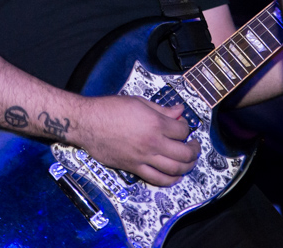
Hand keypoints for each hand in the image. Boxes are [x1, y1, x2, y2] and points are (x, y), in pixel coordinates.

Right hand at [74, 95, 200, 186]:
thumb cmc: (109, 109)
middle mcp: (152, 143)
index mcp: (155, 123)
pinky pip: (157, 179)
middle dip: (194, 150)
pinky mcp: (134, 168)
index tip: (184, 125)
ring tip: (189, 161)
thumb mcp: (139, 102)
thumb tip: (178, 111)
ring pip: (174, 169)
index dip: (187, 127)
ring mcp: (143, 158)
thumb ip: (161, 109)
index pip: (182, 130)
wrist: (88, 123)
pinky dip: (170, 180)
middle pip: (184, 153)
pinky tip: (176, 176)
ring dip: (187, 166)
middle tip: (194, 145)